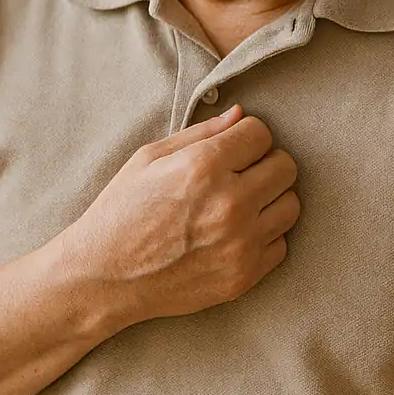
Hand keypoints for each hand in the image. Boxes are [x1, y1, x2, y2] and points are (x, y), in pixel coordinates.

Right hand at [60, 106, 299, 326]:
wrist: (102, 278)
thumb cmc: (121, 211)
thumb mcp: (149, 159)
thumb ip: (201, 133)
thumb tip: (240, 115)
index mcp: (203, 167)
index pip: (261, 133)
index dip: (246, 137)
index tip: (233, 148)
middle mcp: (229, 204)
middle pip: (286, 167)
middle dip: (265, 163)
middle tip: (240, 174)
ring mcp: (239, 244)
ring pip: (291, 205)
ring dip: (270, 199)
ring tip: (241, 203)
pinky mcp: (243, 277)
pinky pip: (280, 244)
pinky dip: (264, 236)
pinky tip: (235, 234)